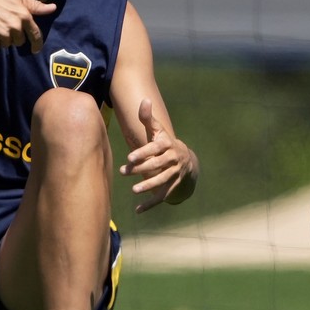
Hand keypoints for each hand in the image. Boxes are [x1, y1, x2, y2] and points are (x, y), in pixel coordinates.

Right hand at [0, 0, 56, 52]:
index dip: (37, 44)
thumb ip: (35, 6)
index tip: (35, 49)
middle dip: (13, 36)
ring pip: (7, 45)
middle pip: (19, 41)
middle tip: (3, 24)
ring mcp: (2, 34)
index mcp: (24, 15)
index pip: (35, 34)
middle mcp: (15, 26)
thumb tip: (53, 8)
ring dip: (2, 39)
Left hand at [119, 99, 198, 213]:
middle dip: (141, 169)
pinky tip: (137, 210)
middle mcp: (173, 160)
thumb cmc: (164, 143)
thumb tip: (144, 99)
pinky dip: (150, 205)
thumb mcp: (158, 131)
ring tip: (135, 190)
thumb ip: (148, 118)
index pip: (155, 149)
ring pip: (161, 181)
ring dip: (149, 186)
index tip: (130, 157)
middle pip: (157, 165)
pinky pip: (162, 197)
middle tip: (123, 172)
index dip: (143, 153)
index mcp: (167, 145)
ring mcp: (173, 175)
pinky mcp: (172, 187)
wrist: (186, 161)